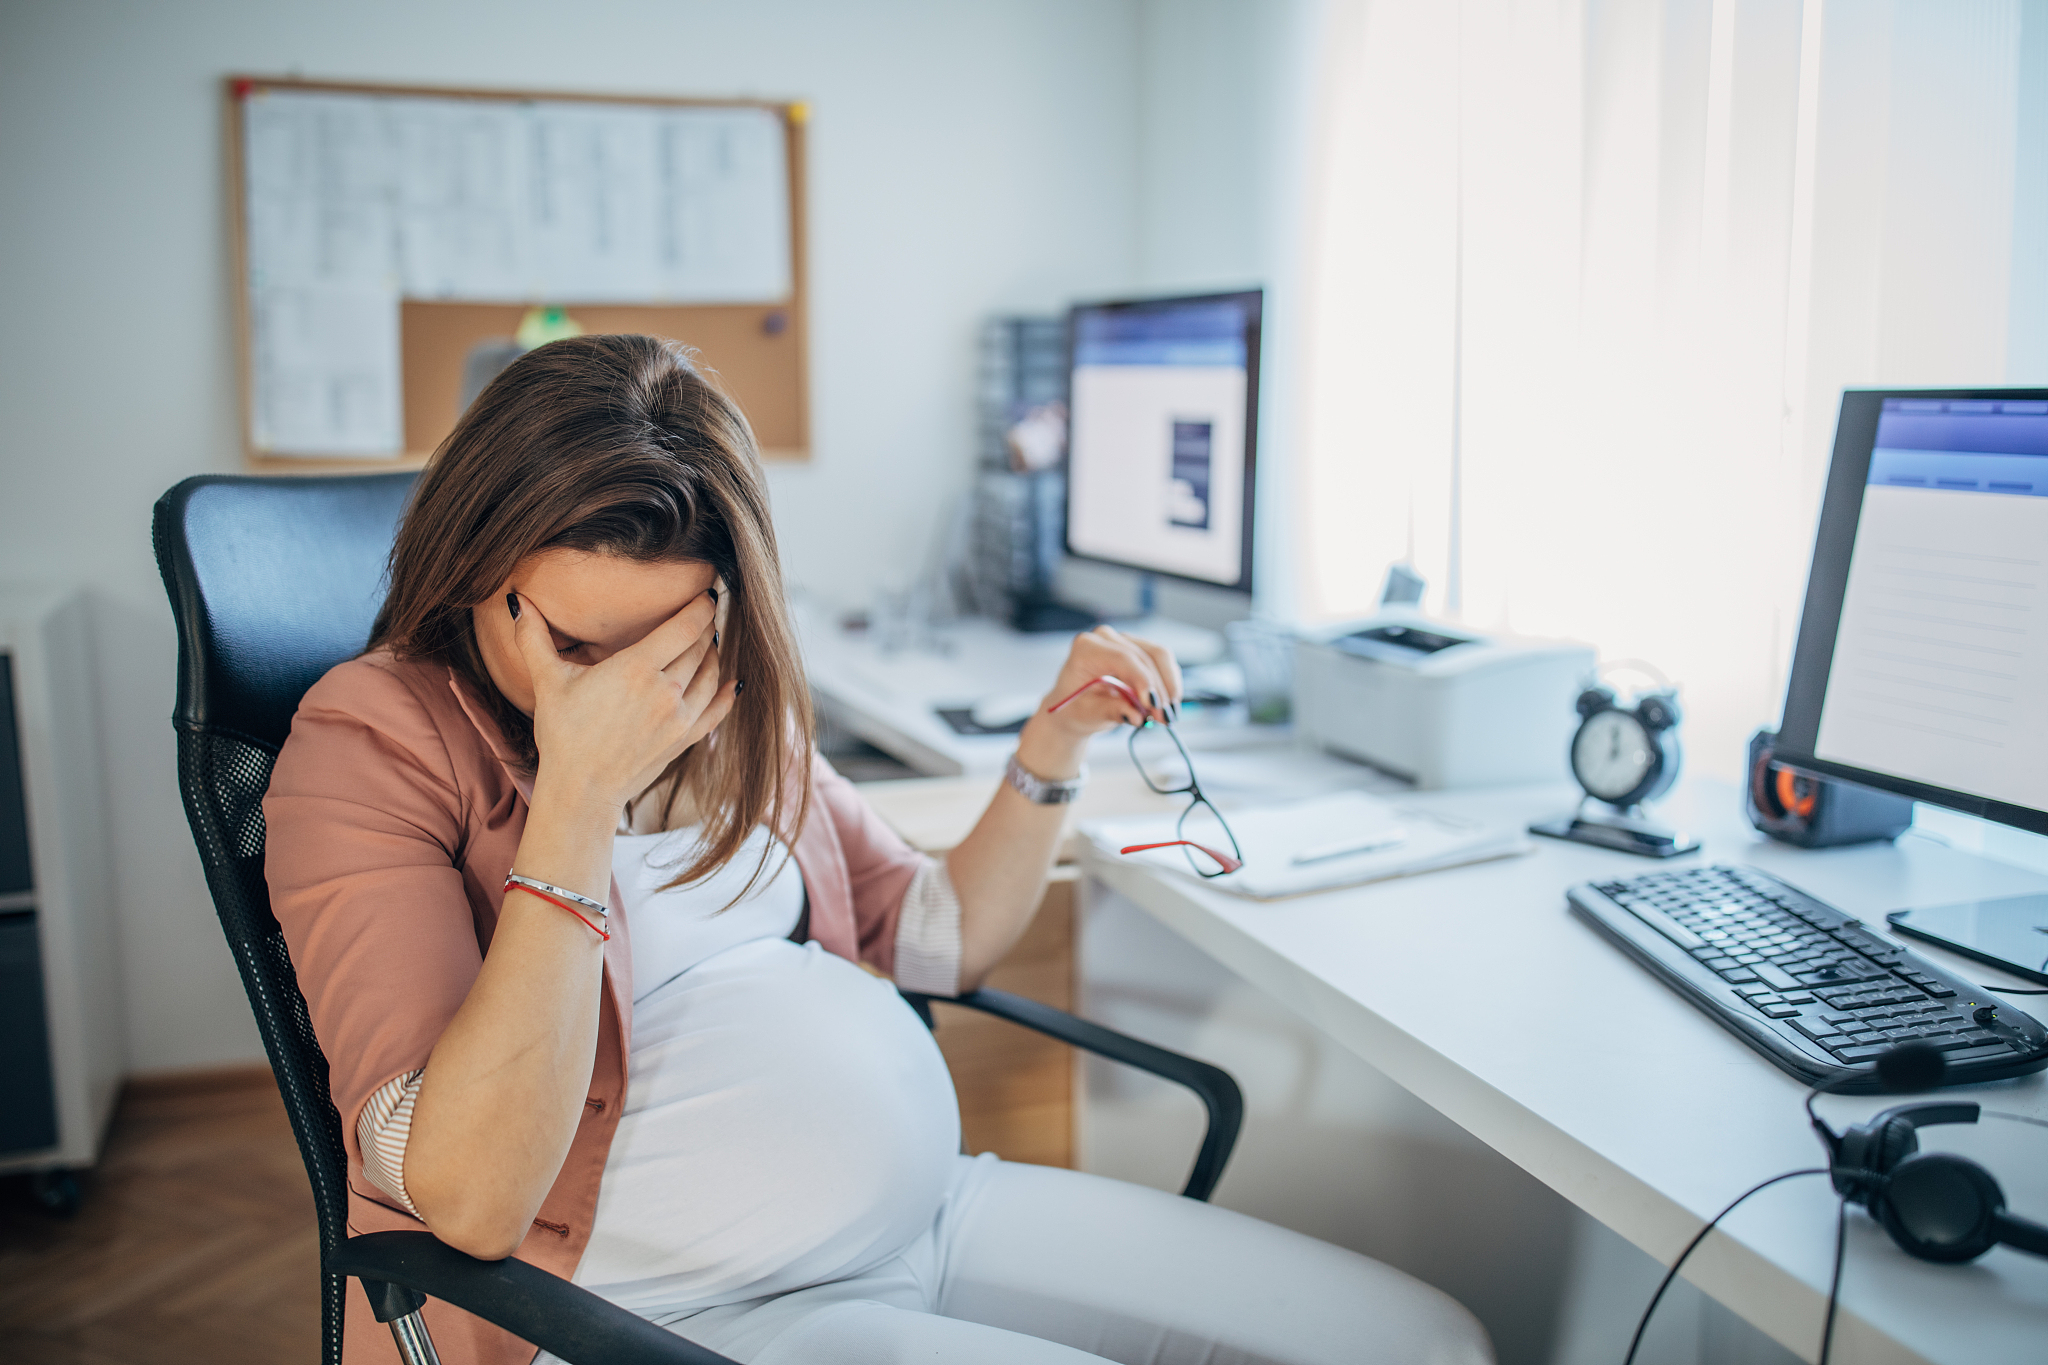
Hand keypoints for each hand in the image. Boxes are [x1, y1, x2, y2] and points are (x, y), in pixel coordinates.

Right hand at [509, 590, 736, 809]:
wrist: (581, 790)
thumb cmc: (563, 734)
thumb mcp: (548, 681)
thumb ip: (533, 638)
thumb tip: (516, 600)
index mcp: (636, 668)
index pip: (684, 626)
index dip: (700, 606)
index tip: (706, 593)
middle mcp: (666, 690)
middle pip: (699, 647)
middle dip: (705, 627)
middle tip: (707, 613)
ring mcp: (679, 717)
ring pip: (710, 675)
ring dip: (713, 655)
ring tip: (709, 642)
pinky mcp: (683, 741)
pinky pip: (716, 711)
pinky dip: (726, 694)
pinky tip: (732, 683)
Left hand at [1016, 626, 1181, 777]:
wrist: (1075, 706)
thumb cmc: (1076, 708)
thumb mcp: (1088, 713)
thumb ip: (1110, 711)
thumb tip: (1135, 715)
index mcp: (1086, 648)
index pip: (1122, 658)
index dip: (1142, 680)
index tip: (1152, 704)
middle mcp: (1106, 638)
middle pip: (1145, 656)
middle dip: (1159, 690)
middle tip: (1165, 718)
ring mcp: (1124, 640)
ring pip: (1159, 656)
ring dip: (1169, 687)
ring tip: (1168, 715)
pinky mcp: (1139, 648)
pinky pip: (1162, 662)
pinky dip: (1169, 684)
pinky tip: (1167, 705)